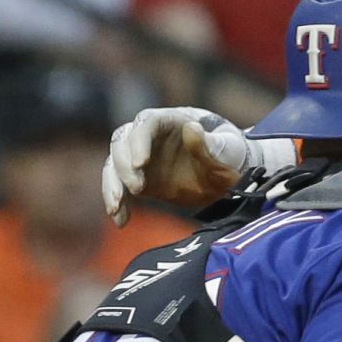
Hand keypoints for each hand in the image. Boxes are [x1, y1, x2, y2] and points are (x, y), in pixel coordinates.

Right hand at [101, 107, 264, 225]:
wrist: (229, 173)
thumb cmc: (229, 153)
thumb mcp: (227, 148)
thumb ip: (208, 143)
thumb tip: (191, 129)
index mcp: (169, 120)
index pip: (146, 124)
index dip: (139, 142)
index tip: (141, 163)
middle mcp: (149, 136)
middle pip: (122, 142)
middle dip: (123, 166)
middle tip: (137, 189)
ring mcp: (141, 158)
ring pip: (115, 165)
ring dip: (112, 185)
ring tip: (116, 208)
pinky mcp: (141, 180)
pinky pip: (122, 189)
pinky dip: (119, 204)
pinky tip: (121, 221)